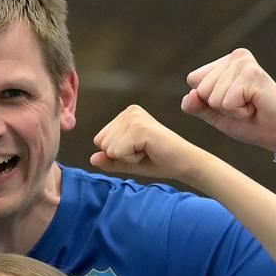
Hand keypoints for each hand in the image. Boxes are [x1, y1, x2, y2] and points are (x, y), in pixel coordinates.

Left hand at [89, 105, 210, 186]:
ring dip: (127, 157)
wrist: (183, 163)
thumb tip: (92, 158)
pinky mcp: (139, 128)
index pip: (99, 141)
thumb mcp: (127, 162)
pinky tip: (149, 150)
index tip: (138, 150)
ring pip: (109, 149)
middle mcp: (129, 112)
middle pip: (102, 144)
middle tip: (143, 151)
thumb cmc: (158, 160)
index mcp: (125, 115)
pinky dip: (132, 158)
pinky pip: (119, 152)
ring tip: (146, 150)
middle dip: (121, 155)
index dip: (117, 153)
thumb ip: (109, 160)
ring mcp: (134, 118)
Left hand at [180, 48, 275, 155]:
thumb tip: (190, 96)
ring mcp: (245, 63)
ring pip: (212, 96)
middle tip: (243, 106)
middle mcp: (236, 57)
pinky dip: (238, 112)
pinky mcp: (253, 74)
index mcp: (226, 62)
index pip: (194, 80)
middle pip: (201, 88)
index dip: (208, 101)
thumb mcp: (215, 115)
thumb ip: (197, 105)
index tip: (232, 103)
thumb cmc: (250, 122)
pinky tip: (256, 106)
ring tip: (250, 105)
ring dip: (230, 110)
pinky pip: (226, 102)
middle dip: (219, 106)